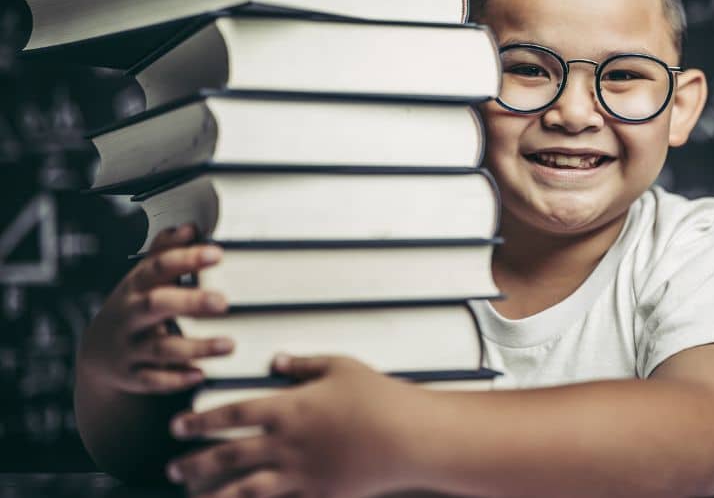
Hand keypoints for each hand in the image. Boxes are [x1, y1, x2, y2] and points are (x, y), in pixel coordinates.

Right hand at [77, 224, 231, 394]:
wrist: (98, 354)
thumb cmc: (133, 306)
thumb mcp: (143, 279)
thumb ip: (166, 253)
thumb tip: (190, 227)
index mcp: (136, 286)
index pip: (159, 267)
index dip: (186, 259)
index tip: (217, 253)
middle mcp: (131, 316)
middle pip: (156, 305)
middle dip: (189, 302)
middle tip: (223, 302)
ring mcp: (130, 347)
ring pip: (161, 348)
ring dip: (196, 347)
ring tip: (229, 345)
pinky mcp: (133, 376)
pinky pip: (154, 380)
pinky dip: (176, 379)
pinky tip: (201, 374)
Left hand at [165, 355, 431, 497]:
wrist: (408, 436)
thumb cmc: (379, 397)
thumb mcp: (341, 367)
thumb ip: (304, 363)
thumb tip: (277, 359)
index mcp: (289, 408)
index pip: (232, 414)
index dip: (200, 420)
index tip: (179, 425)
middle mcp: (287, 444)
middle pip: (229, 455)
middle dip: (196, 463)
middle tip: (174, 468)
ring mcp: (301, 473)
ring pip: (245, 489)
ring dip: (214, 494)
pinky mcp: (319, 494)